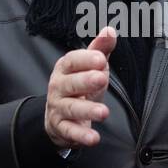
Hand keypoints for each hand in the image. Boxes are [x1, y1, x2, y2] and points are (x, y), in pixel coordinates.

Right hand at [43, 27, 115, 148]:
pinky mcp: (60, 127)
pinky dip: (81, 135)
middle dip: (85, 81)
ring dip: (87, 110)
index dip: (85, 59)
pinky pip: (70, 131)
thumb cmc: (79, 87)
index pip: (72, 60)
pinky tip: (94, 137)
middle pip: (70, 83)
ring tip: (104, 112)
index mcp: (65, 69)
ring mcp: (57, 107)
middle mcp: (58, 86)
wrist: (59, 115)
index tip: (101, 58)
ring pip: (71, 108)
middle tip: (102, 78)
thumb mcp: (90, 67)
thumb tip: (110, 30)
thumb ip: (100, 49)